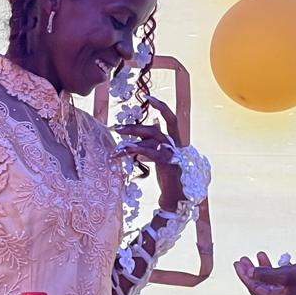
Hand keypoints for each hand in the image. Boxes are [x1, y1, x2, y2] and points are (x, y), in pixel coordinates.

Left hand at [117, 96, 184, 210]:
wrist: (178, 197)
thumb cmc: (168, 177)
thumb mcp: (160, 156)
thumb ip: (154, 143)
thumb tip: (147, 129)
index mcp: (175, 141)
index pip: (170, 118)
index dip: (161, 106)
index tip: (148, 97)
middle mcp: (175, 144)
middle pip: (155, 128)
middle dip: (135, 127)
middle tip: (117, 128)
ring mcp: (173, 153)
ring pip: (153, 138)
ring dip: (134, 138)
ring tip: (118, 144)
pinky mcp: (168, 163)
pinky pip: (152, 152)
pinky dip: (138, 148)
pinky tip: (125, 149)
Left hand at [234, 252, 295, 294]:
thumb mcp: (287, 274)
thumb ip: (267, 274)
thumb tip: (250, 272)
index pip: (254, 288)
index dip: (244, 276)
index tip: (238, 263)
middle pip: (260, 285)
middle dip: (251, 272)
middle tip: (243, 259)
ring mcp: (291, 294)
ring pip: (271, 281)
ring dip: (263, 268)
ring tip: (259, 254)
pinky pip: (282, 279)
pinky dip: (276, 269)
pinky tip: (278, 259)